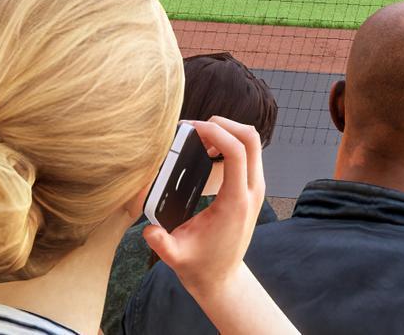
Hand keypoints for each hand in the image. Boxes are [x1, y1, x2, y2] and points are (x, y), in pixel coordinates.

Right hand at [144, 117, 267, 301]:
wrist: (221, 279)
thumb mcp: (176, 256)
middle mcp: (252, 191)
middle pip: (250, 139)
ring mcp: (255, 189)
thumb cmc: (199, 266)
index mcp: (235, 201)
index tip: (192, 128)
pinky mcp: (252, 189)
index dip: (216, 132)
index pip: (237, 152)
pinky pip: (248, 155)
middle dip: (224, 124)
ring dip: (228, 132)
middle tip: (195, 128)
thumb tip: (148, 228)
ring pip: (252, 144)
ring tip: (199, 138)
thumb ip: (161, 242)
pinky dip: (230, 144)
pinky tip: (208, 152)